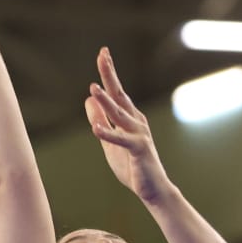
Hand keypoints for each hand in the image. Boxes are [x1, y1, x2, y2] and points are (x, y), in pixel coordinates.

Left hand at [85, 47, 171, 204]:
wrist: (153, 190)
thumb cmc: (132, 165)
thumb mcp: (110, 141)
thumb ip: (100, 120)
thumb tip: (88, 99)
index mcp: (130, 118)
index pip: (117, 91)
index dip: (109, 73)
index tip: (103, 53)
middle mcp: (136, 121)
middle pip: (120, 94)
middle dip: (110, 75)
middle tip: (103, 55)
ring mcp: (139, 135)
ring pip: (120, 114)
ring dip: (106, 102)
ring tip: (93, 88)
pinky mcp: (139, 150)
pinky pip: (121, 140)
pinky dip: (109, 134)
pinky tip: (96, 128)